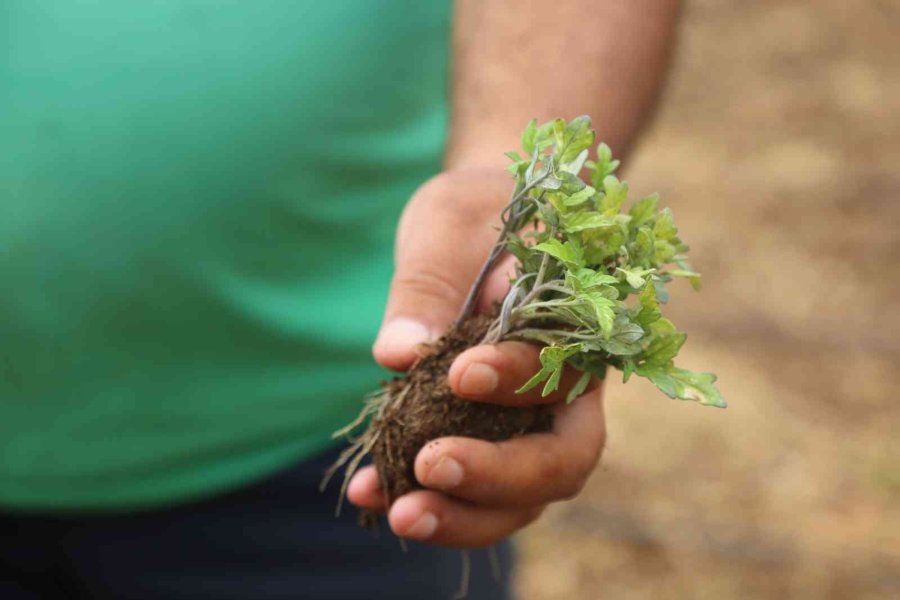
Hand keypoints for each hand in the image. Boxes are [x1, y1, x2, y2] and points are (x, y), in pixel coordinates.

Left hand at [346, 170, 606, 547]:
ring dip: (464, 514)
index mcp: (576, 327)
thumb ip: (430, 284)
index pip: (564, 370)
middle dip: (498, 478)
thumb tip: (395, 355)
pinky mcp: (490, 439)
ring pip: (524, 495)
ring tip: (398, 514)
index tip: (461, 373)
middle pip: (562, 460)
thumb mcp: (449, 225)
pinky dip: (429, 498)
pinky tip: (369, 493)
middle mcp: (567, 388)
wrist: (483, 224)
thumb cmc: (476, 214)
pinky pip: (473, 487)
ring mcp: (532, 422)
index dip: (517, 380)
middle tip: (429, 471)